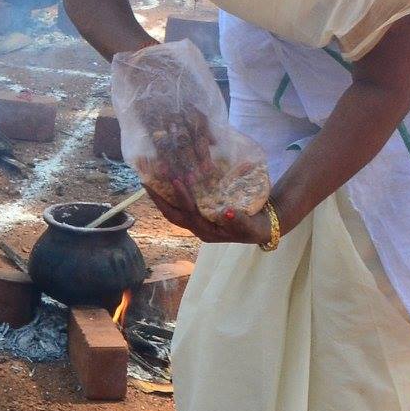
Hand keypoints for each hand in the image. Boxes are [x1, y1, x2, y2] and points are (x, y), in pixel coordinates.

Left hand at [148, 179, 276, 245]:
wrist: (262, 227)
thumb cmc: (257, 228)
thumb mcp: (252, 226)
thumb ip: (240, 220)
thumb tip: (226, 211)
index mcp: (207, 232)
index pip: (189, 215)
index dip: (182, 199)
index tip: (177, 180)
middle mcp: (198, 227)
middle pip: (172, 214)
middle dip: (159, 199)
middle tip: (147, 181)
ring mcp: (197, 221)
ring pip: (173, 210)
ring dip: (161, 196)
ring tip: (151, 178)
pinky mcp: (200, 213)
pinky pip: (180, 204)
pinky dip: (171, 193)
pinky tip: (166, 180)